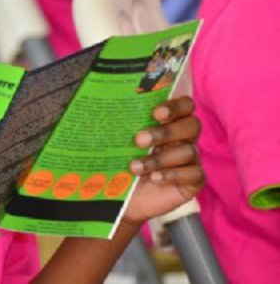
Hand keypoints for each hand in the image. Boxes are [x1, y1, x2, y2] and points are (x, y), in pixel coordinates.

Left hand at [123, 96, 202, 225]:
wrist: (122, 196)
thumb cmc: (122, 161)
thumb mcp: (120, 141)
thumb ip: (124, 124)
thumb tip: (107, 107)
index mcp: (170, 122)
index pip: (185, 105)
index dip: (175, 106)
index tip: (155, 113)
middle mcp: (184, 138)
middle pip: (192, 125)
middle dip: (165, 131)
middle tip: (139, 140)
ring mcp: (191, 159)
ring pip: (188, 151)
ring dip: (160, 158)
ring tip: (135, 167)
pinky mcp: (194, 181)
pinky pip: (193, 174)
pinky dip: (172, 174)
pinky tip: (154, 178)